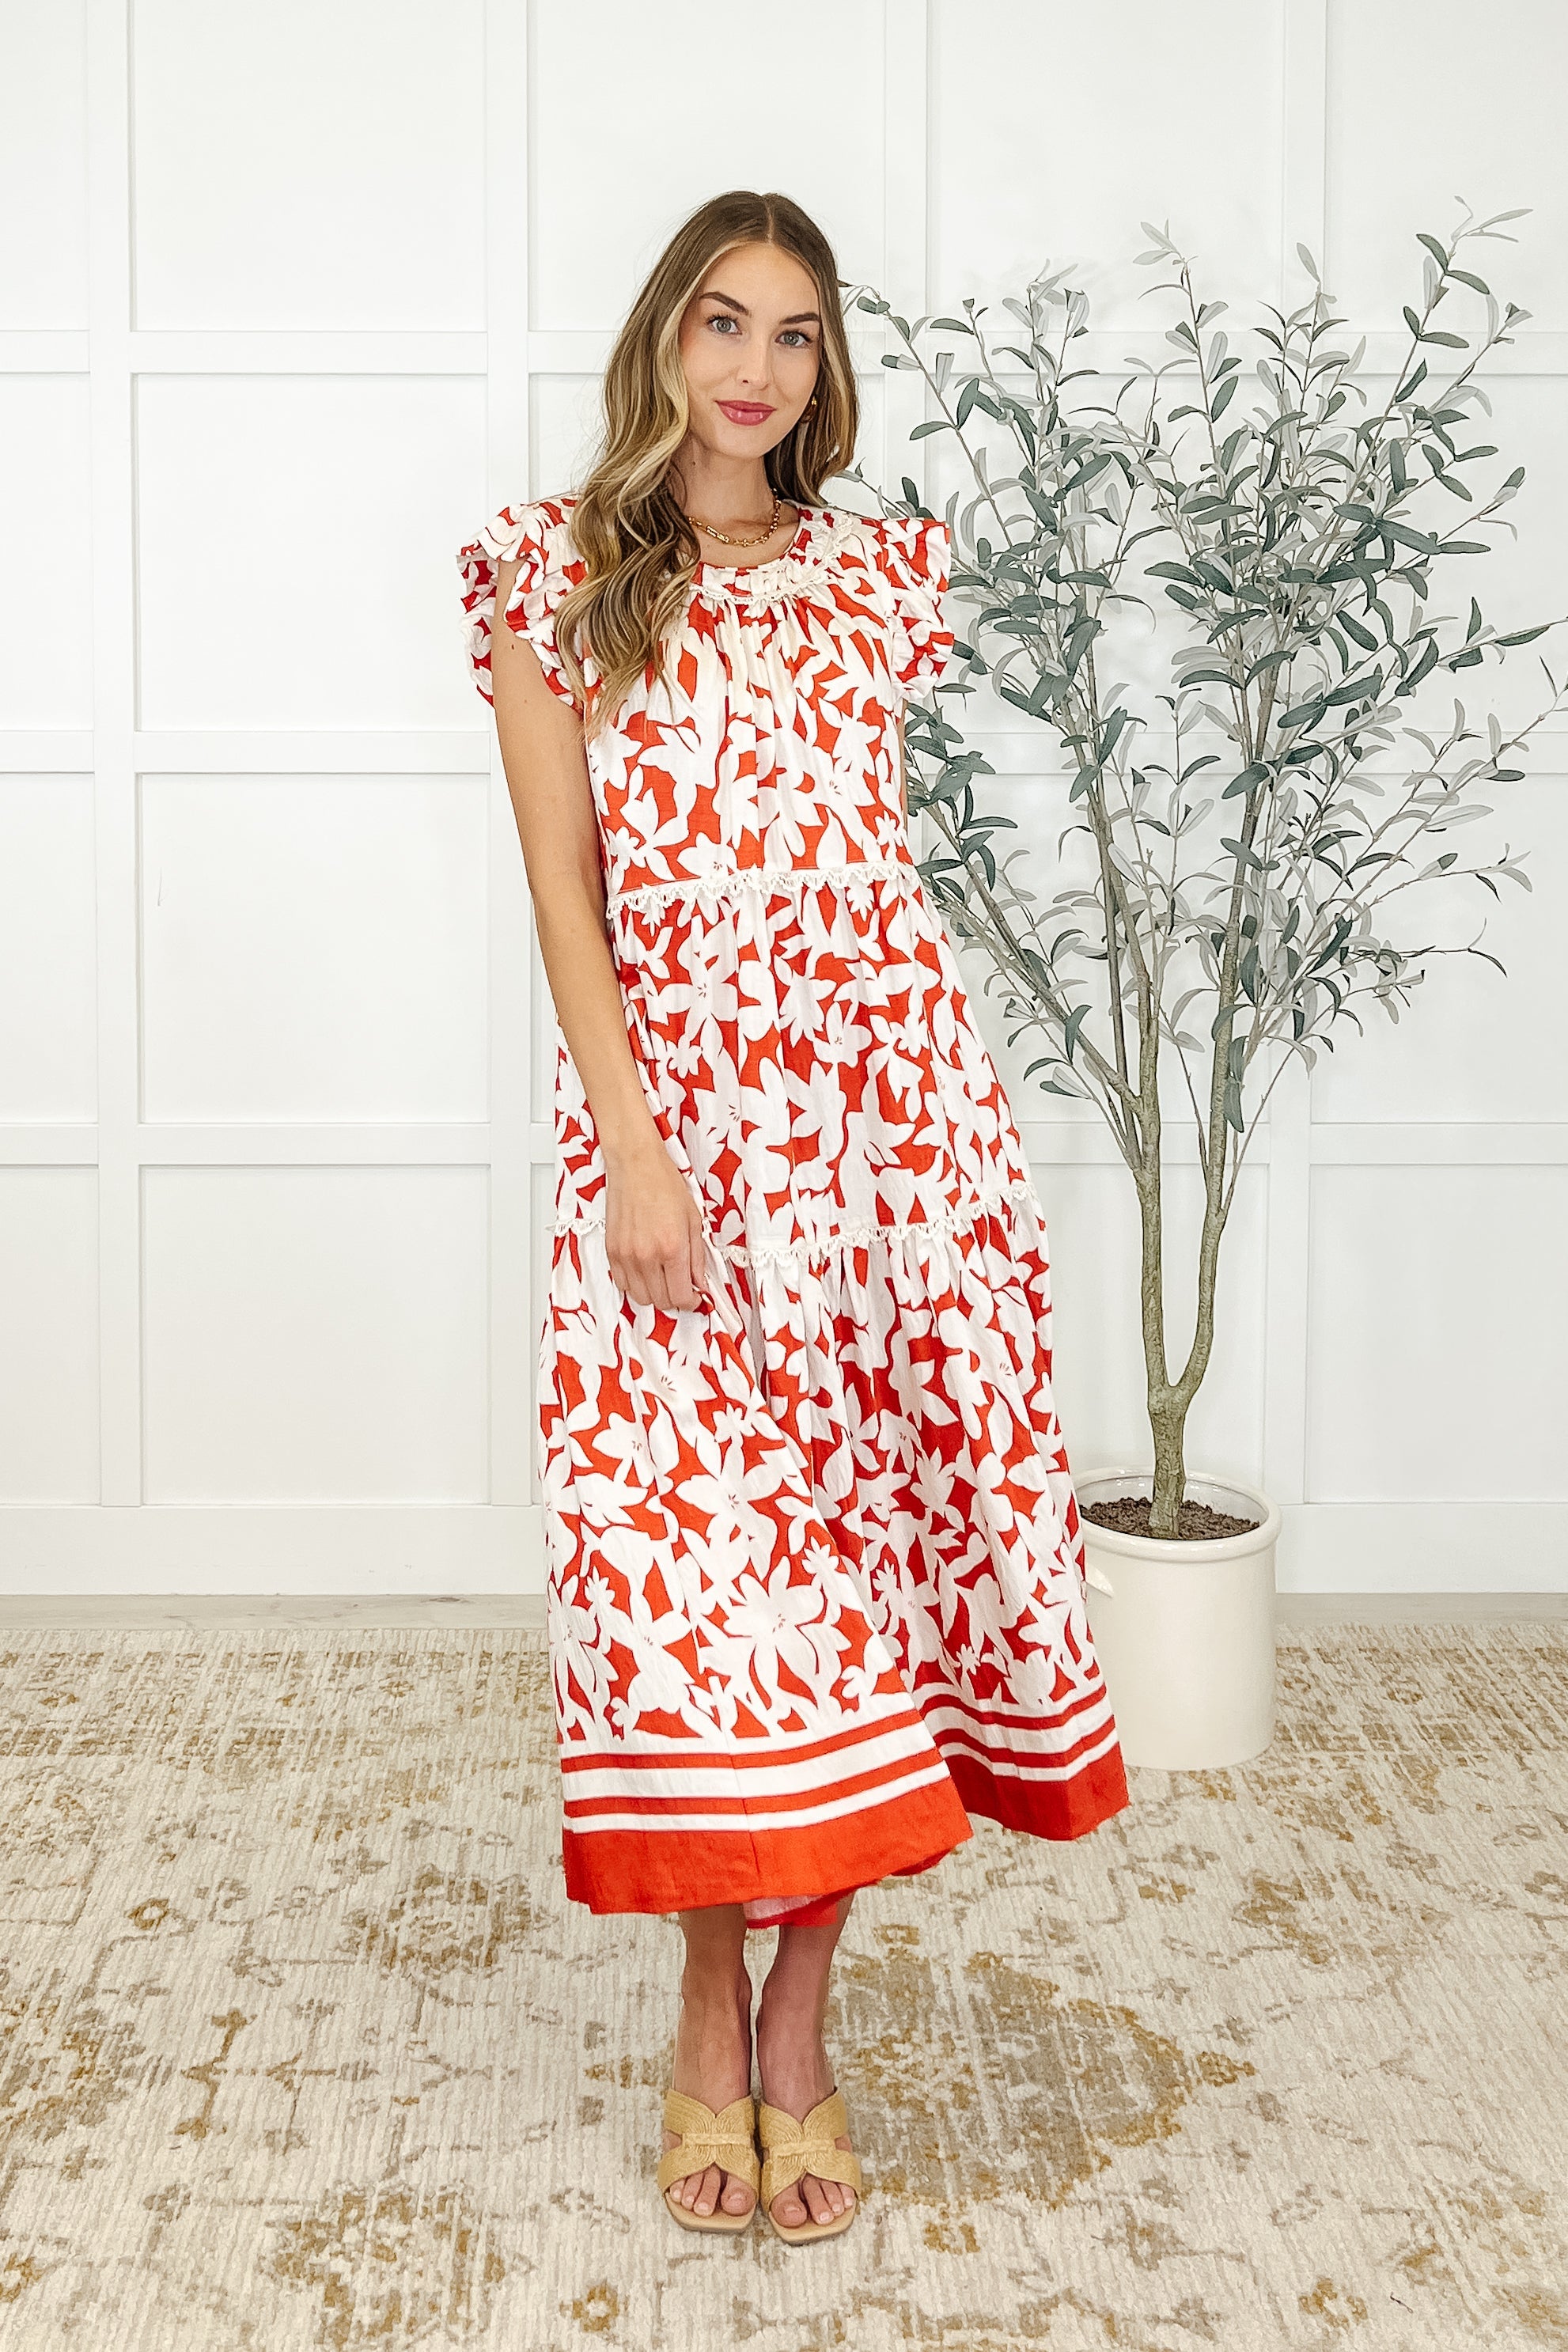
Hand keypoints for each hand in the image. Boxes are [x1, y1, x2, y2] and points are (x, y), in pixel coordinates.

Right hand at [604, 1138, 710, 1310]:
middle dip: (675, 1299)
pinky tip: (645, 1272)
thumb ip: (698, 1257)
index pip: (681, 1296)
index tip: (695, 1296)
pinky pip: (621, 1284)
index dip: (692, 1302)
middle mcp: (647, 1256)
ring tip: (664, 1279)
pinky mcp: (611, 1251)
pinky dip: (635, 1285)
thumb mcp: (694, 1220)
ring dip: (655, 1295)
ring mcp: (626, 1255)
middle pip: (661, 1302)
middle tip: (682, 1287)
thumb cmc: (665, 1185)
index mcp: (672, 1248)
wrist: (635, 1165)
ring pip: (640, 1298)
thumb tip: (700, 1282)